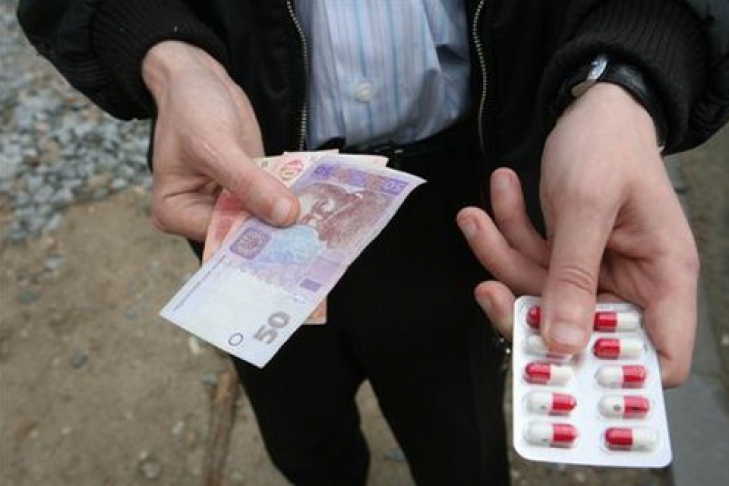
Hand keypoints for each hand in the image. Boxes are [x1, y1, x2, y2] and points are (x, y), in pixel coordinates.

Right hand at [141, 41, 298, 240]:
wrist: (198, 78)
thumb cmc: (190, 108)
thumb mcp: (215, 145)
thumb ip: (249, 183)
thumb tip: (286, 216)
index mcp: (175, 213)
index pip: (220, 238)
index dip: (255, 238)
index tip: (292, 240)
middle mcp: (199, 215)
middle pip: (243, 234)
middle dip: (275, 230)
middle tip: (314, 233)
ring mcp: (226, 203)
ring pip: (262, 219)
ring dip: (288, 216)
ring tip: (321, 220)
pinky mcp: (249, 189)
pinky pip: (272, 200)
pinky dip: (290, 197)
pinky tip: (316, 199)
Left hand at [457, 83, 698, 386]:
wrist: (594, 104)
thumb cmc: (608, 144)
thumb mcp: (587, 205)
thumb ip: (572, 276)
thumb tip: (560, 344)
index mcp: (662, 278)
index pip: (658, 357)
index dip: (615, 376)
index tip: (559, 368)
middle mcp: (631, 282)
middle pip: (578, 331)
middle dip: (525, 306)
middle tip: (488, 287)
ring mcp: (595, 270)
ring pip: (539, 292)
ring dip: (502, 255)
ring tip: (476, 216)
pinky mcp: (566, 254)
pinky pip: (529, 259)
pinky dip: (507, 232)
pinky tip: (497, 194)